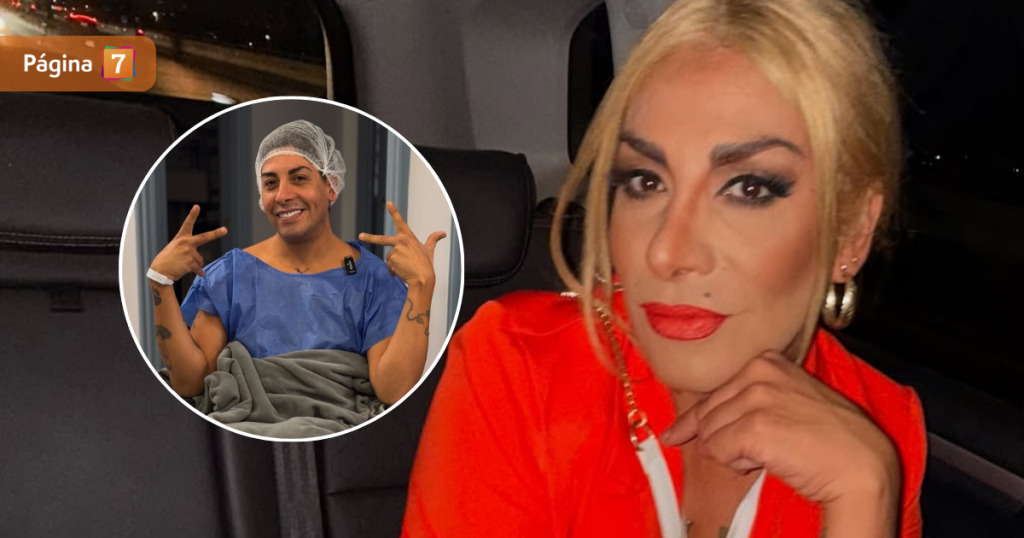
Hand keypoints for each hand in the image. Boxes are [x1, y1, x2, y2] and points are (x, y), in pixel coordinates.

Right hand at [150, 205, 227, 280]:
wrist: (159, 272)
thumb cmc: (166, 260)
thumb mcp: (174, 248)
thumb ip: (187, 249)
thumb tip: (200, 262)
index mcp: (181, 238)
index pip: (187, 224)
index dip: (192, 215)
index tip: (197, 206)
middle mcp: (186, 243)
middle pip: (204, 237)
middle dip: (216, 233)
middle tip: (225, 230)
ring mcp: (189, 252)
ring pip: (200, 259)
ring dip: (195, 264)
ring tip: (183, 265)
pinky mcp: (191, 262)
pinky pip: (199, 268)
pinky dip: (198, 272)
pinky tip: (194, 273)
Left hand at [359, 201, 445, 287]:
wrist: (423, 278)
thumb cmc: (426, 264)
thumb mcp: (429, 250)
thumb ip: (433, 239)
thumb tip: (443, 233)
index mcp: (408, 237)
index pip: (400, 222)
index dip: (394, 211)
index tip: (388, 203)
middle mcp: (400, 242)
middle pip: (382, 239)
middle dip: (370, 237)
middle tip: (360, 236)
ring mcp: (395, 251)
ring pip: (389, 258)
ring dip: (394, 265)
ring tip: (405, 269)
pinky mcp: (392, 260)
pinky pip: (389, 266)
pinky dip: (393, 271)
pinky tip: (401, 273)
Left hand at [661, 353, 900, 512]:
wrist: (862, 465)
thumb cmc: (831, 439)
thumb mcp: (789, 400)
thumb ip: (750, 400)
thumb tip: (696, 425)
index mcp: (767, 361)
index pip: (713, 393)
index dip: (698, 420)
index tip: (677, 433)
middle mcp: (760, 372)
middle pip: (706, 413)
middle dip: (720, 439)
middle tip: (755, 453)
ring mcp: (757, 398)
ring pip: (709, 434)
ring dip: (731, 453)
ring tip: (769, 454)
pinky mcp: (755, 428)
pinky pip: (718, 451)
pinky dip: (736, 464)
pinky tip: (764, 462)